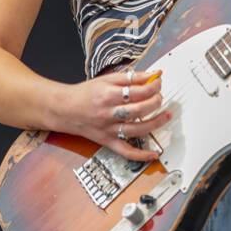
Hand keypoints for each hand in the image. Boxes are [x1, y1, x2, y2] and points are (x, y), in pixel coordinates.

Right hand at [50, 67, 170, 160]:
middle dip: (155, 102)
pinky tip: (154, 154)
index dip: (152, 86)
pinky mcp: (107, 141)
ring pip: (137, 130)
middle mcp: (108, 113)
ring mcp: (108, 130)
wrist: (64, 109)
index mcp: (107, 95)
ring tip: (167, 115)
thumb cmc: (85, 93)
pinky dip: (141, 155)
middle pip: (139, 110)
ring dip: (156, 123)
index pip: (137, 91)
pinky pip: (126, 151)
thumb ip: (130, 77)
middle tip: (160, 97)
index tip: (158, 82)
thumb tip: (152, 75)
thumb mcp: (106, 80)